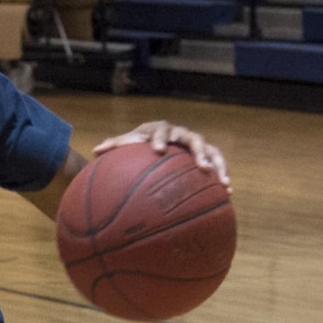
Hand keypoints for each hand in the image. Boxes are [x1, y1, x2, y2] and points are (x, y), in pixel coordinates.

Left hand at [94, 121, 229, 186]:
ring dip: (217, 164)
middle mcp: (181, 134)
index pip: (161, 131)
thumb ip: (114, 146)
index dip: (160, 139)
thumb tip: (95, 151)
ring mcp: (195, 144)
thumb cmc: (137, 146)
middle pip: (193, 139)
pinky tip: (227, 193)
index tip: (157, 150)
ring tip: (221, 181)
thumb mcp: (126, 145)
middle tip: (199, 164)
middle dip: (198, 151)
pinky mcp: (205, 155)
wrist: (153, 143)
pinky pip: (217, 165)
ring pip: (211, 150)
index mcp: (160, 129)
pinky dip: (223, 176)